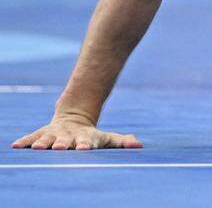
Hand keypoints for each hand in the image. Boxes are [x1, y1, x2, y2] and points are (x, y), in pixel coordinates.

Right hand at [11, 112, 141, 150]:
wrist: (73, 119)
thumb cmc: (91, 136)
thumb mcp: (106, 138)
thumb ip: (121, 142)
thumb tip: (139, 145)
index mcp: (85, 137)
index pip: (86, 141)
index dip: (85, 144)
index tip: (83, 148)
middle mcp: (68, 136)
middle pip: (65, 140)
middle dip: (62, 143)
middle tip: (60, 147)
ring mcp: (54, 135)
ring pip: (47, 138)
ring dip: (43, 143)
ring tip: (38, 148)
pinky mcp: (41, 135)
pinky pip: (31, 138)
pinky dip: (24, 142)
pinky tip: (16, 146)